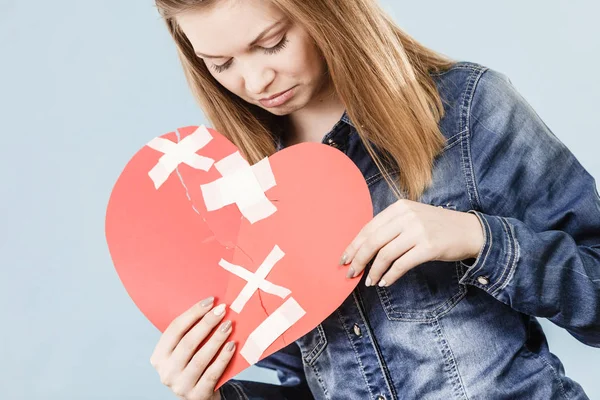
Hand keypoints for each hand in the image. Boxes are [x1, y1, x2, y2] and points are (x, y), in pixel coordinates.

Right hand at [150, 297, 234, 399]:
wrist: (199, 396)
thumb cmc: (193, 365)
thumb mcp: (185, 352)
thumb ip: (191, 333)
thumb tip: (211, 306)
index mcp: (159, 356)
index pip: (175, 329)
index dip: (193, 313)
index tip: (211, 301)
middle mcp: (166, 372)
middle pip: (188, 342)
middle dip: (207, 323)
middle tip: (222, 310)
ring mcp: (180, 385)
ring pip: (200, 358)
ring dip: (216, 339)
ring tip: (229, 325)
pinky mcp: (196, 395)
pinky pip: (212, 373)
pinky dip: (223, 358)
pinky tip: (231, 346)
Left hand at [340, 199, 483, 286]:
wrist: (470, 231)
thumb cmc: (437, 227)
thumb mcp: (413, 218)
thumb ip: (391, 228)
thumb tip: (364, 249)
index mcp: (399, 207)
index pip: (369, 228)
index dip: (354, 245)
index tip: (344, 259)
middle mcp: (407, 216)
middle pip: (373, 241)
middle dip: (359, 260)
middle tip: (351, 273)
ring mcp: (418, 231)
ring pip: (385, 254)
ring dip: (374, 271)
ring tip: (369, 282)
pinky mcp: (428, 247)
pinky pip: (401, 264)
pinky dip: (390, 275)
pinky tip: (385, 282)